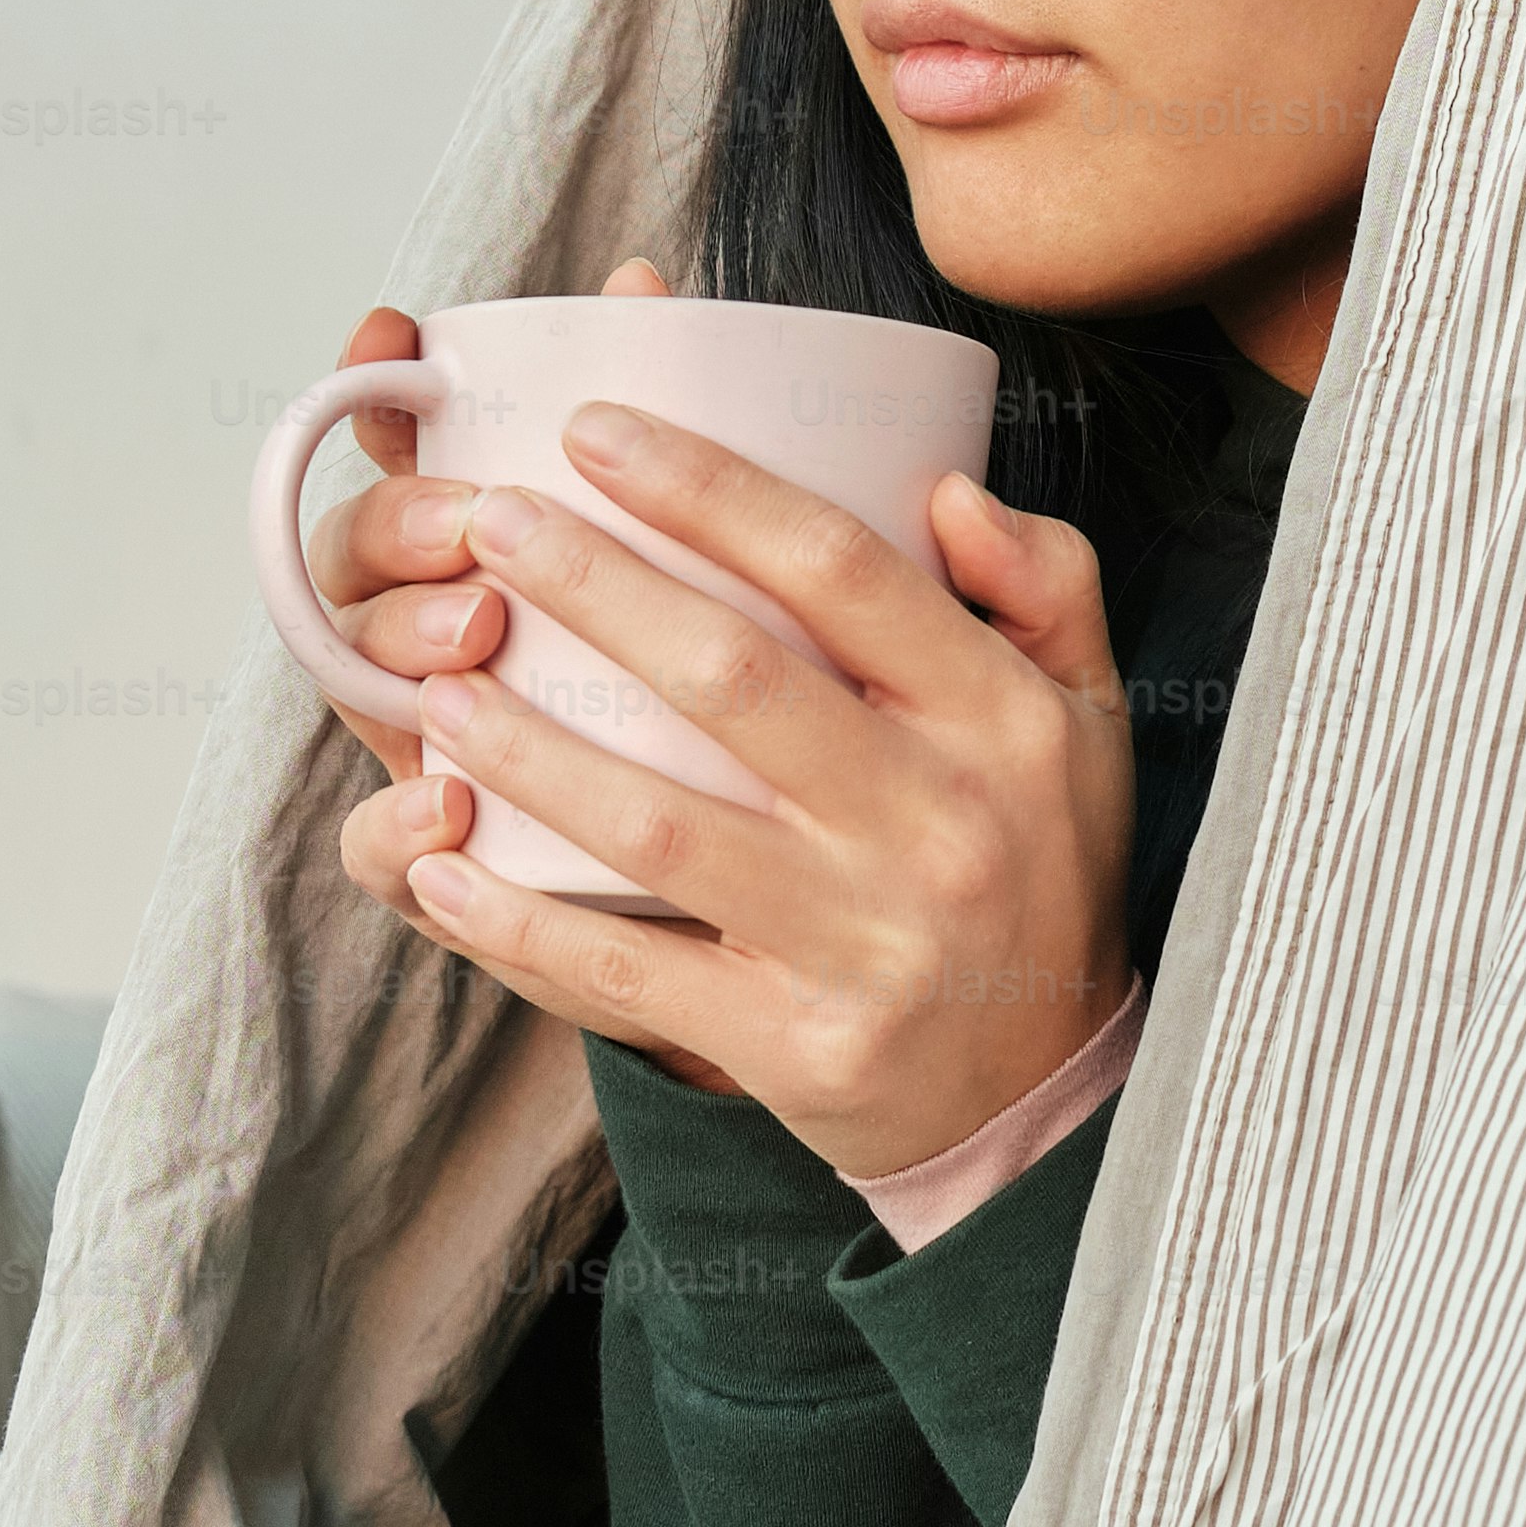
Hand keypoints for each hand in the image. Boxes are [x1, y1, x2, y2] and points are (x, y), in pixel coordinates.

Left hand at [331, 319, 1135, 1183]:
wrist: (1047, 1097)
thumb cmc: (1038, 865)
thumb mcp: (1086, 715)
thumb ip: (1044, 581)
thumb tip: (946, 485)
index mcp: (1000, 721)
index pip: (843, 571)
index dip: (709, 491)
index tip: (594, 429)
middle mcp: (935, 824)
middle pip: (732, 679)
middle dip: (592, 588)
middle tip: (487, 519)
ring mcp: (863, 945)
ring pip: (660, 828)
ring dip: (532, 752)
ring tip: (439, 686)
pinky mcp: (796, 1047)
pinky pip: (632, 976)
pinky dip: (523, 925)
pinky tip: (441, 869)